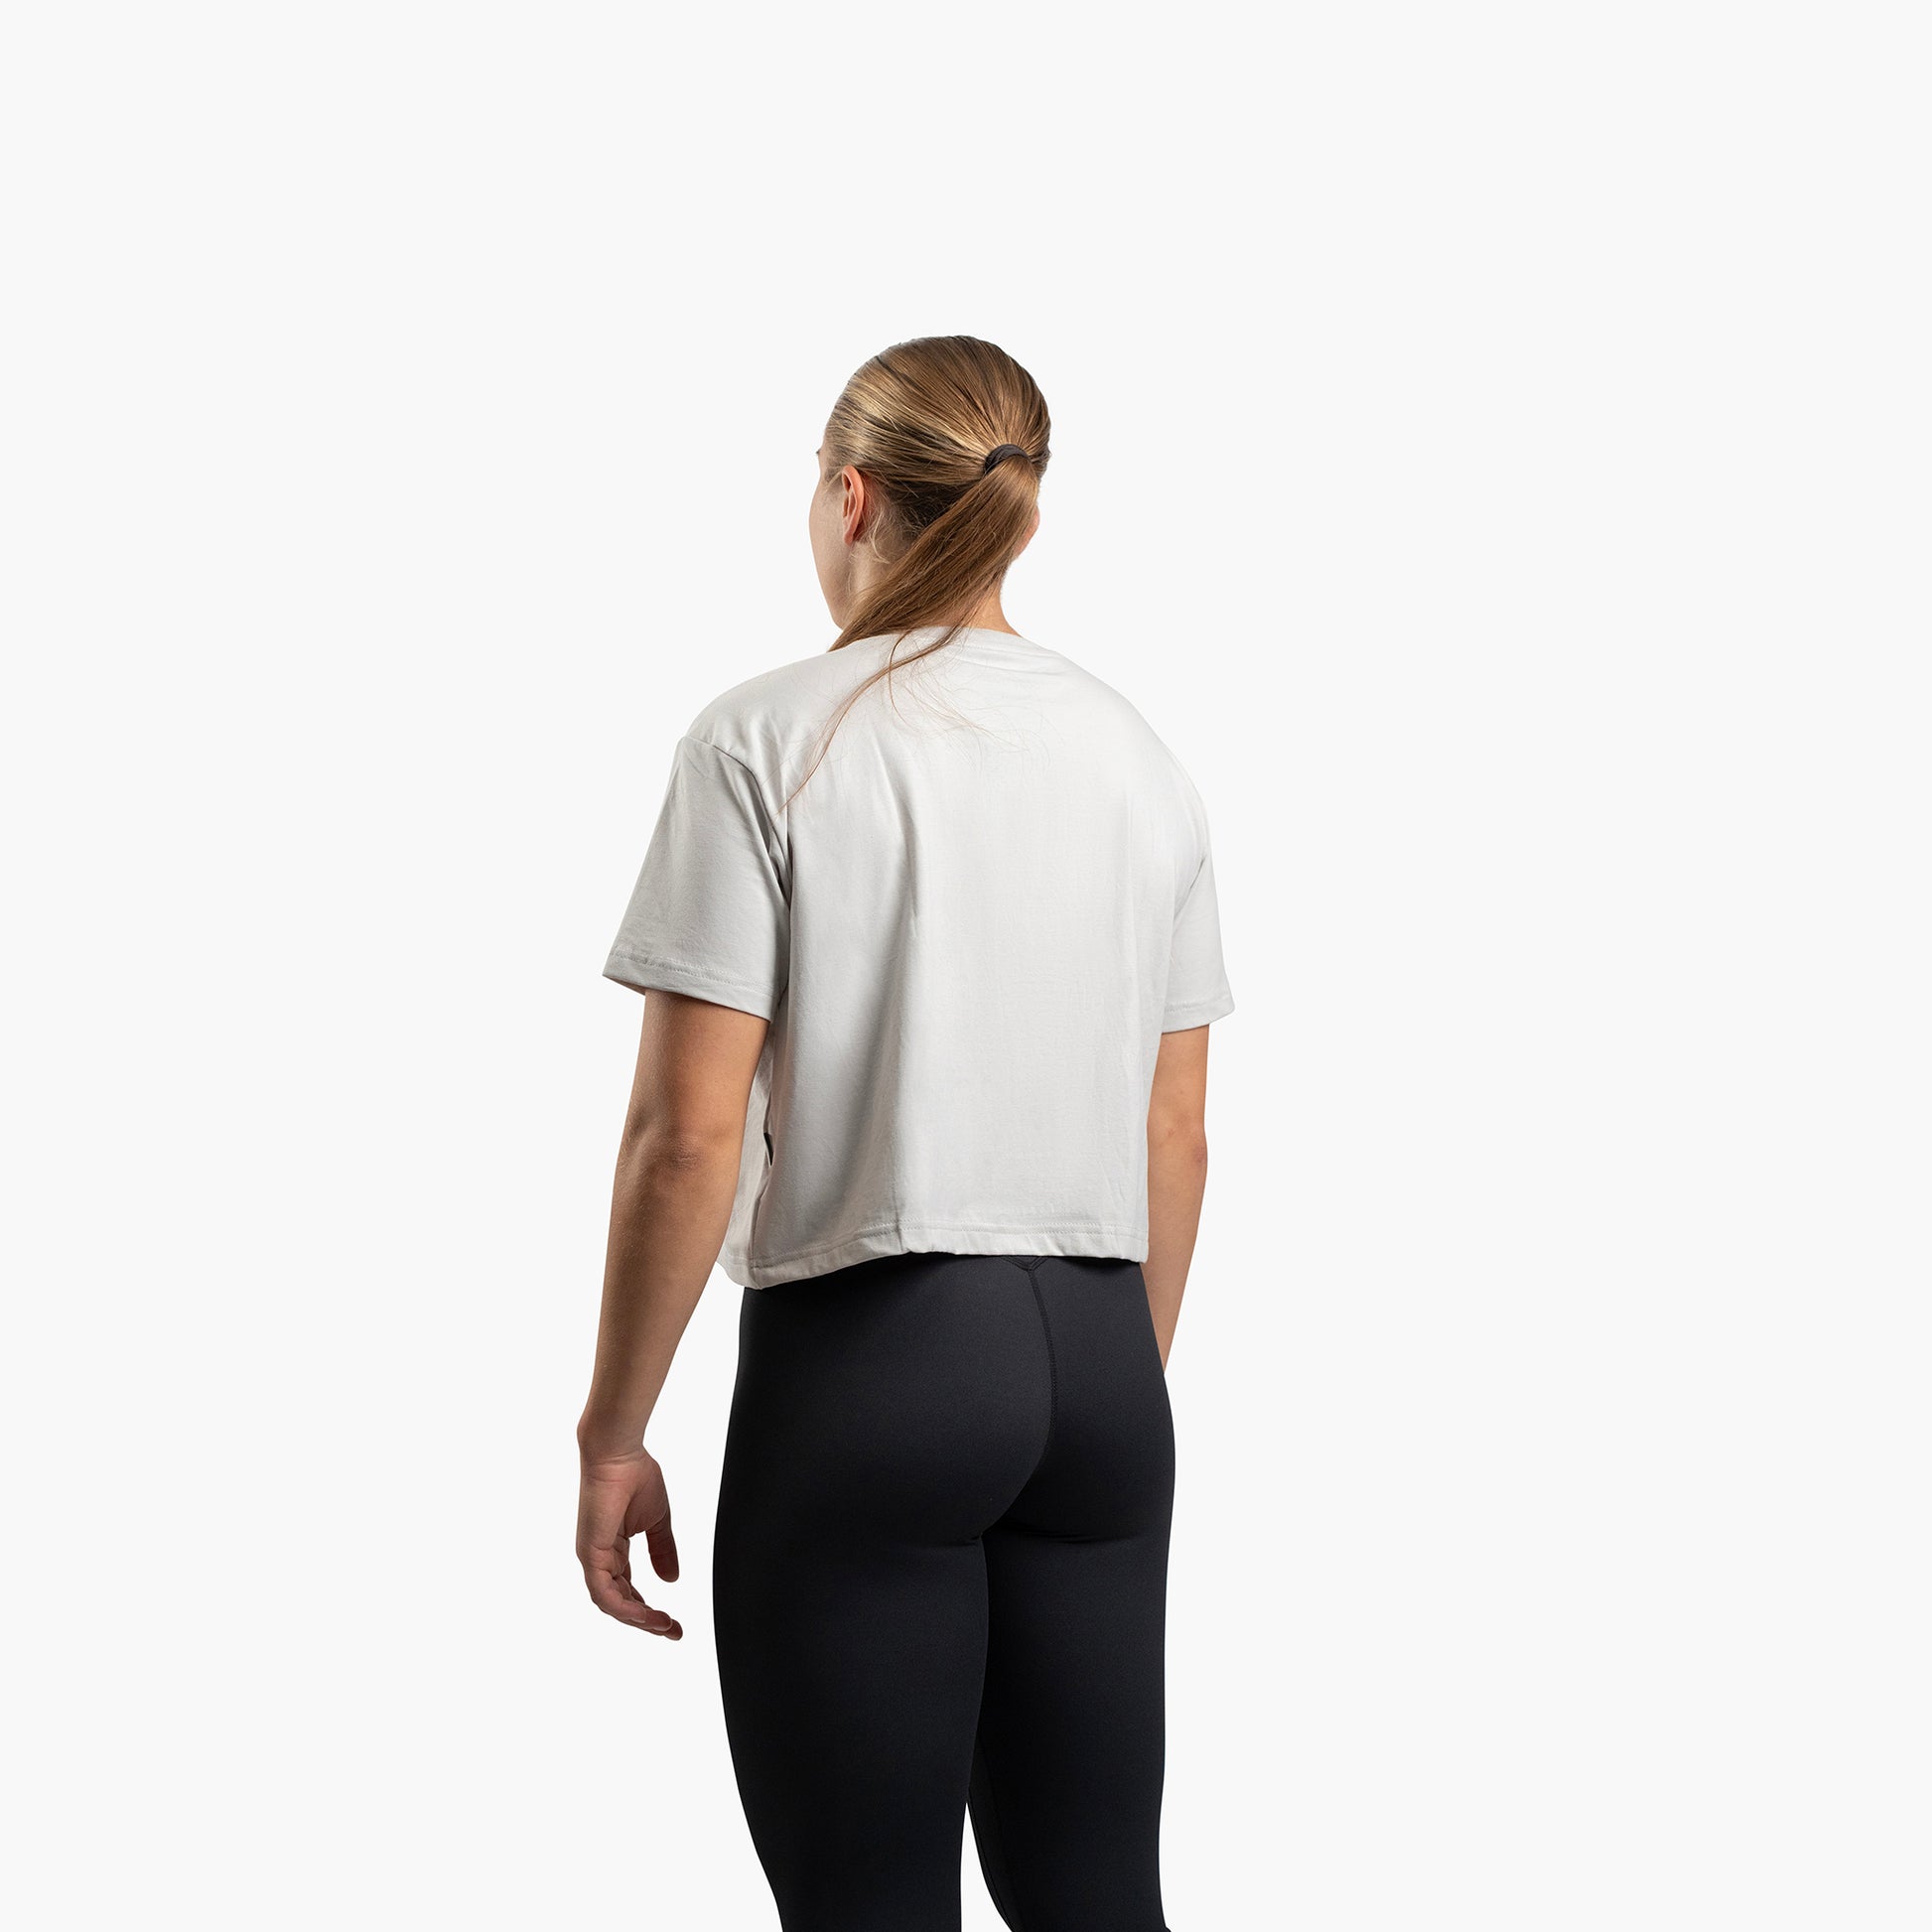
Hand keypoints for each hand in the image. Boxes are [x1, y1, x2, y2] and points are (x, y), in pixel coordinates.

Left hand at [576, 1447, 681, 1637]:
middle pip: (621, 1602)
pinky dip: (623, 1608)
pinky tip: (644, 1615)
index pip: (629, 1589)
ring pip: (612, 1603)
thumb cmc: (635, 1476)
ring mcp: (592, 1558)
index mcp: (613, 1549)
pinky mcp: (590, 1554)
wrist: (619, 1454)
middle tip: (672, 1631)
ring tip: (663, 1626)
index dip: (650, 1609)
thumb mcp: (657, 1521)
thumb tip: (671, 1580)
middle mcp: (600, 1558)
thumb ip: (663, 1550)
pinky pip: (603, 1593)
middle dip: (647, 1621)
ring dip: (638, 1619)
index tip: (674, 1622)